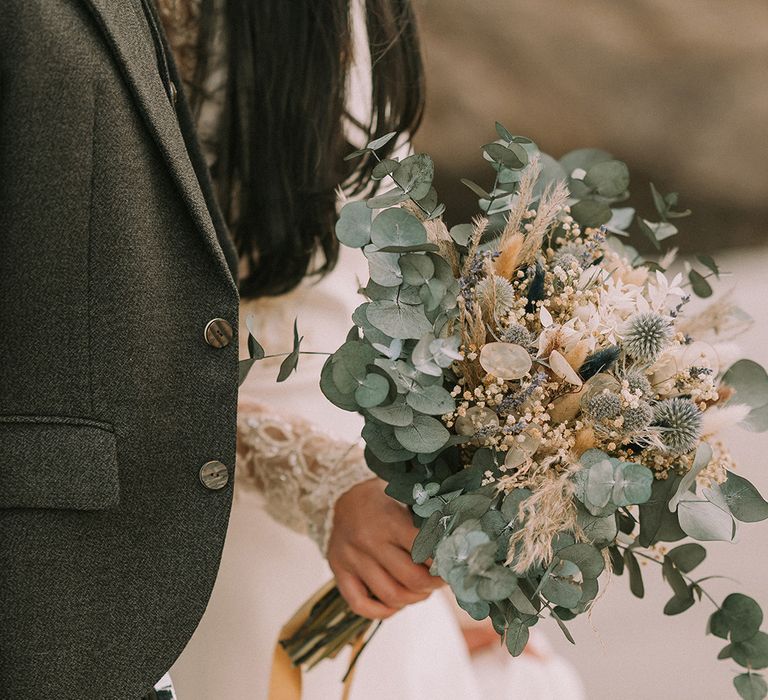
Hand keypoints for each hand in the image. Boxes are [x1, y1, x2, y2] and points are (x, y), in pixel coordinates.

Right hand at [327, 478, 442, 618]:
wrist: (346, 496)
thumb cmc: (385, 501)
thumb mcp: (406, 500)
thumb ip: (426, 524)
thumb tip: (454, 548)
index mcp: (389, 520)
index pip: (424, 551)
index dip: (442, 563)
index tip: (451, 564)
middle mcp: (368, 540)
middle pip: (412, 579)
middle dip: (433, 584)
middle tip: (439, 580)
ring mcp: (351, 558)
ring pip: (391, 596)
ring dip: (413, 599)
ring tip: (421, 590)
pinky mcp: (338, 571)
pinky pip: (360, 605)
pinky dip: (382, 611)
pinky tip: (395, 603)